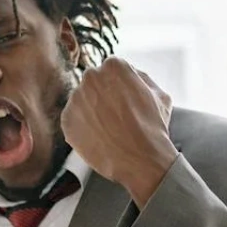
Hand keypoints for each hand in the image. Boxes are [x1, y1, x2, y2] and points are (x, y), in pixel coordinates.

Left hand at [60, 58, 177, 206]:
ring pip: (82, 101)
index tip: (124, 100)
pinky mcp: (67, 120)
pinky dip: (83, 127)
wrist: (140, 160)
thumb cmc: (153, 128)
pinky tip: (99, 137)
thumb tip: (130, 74)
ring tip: (109, 129)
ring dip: (92, 111)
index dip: (120, 86)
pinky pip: (74, 120)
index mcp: (114, 66)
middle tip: (116, 116)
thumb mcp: (160, 95)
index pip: (112, 70)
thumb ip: (142, 77)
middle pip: (94, 83)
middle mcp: (91, 77)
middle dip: (103, 95)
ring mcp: (76, 99)